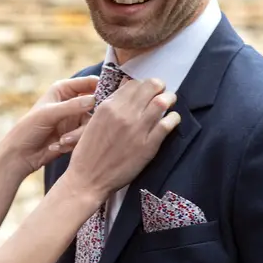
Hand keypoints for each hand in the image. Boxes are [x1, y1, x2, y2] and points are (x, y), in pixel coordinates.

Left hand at [5, 76, 99, 177]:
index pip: (90, 83)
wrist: (20, 155)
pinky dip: (73, 142)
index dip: (102, 87)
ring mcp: (74, 119)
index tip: (109, 100)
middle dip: (91, 117)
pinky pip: (85, 137)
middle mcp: (72, 102)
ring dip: (78, 134)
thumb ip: (72, 106)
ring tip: (63, 141)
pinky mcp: (75, 135)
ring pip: (92, 123)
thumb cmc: (28, 129)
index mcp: (64, 89)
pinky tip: (57, 145)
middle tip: (93, 126)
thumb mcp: (49, 114)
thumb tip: (94, 100)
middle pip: (96, 104)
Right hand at [62, 78, 178, 202]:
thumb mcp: (94, 121)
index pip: (134, 83)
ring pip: (162, 102)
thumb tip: (126, 86)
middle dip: (159, 86)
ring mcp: (137, 129)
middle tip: (162, 92)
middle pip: (150, 87)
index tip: (148, 90)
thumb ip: (110, 104)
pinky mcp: (148, 146)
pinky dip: (173, 118)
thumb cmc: (88, 152)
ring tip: (170, 102)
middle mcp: (123, 114)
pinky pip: (167, 124)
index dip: (144, 84)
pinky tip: (172, 120)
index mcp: (108, 106)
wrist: (88, 179)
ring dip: (169, 99)